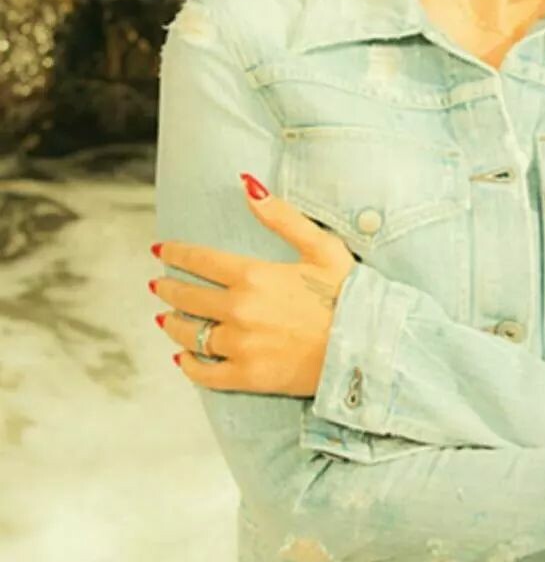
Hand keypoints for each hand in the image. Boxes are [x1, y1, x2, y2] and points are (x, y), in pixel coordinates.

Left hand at [150, 171, 357, 395]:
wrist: (368, 348)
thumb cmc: (349, 295)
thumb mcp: (321, 247)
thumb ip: (281, 216)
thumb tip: (247, 184)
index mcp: (254, 276)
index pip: (200, 260)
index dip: (176, 253)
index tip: (162, 250)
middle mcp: (239, 310)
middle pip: (188, 297)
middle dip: (169, 288)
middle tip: (160, 284)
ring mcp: (241, 346)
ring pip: (190, 335)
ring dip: (174, 324)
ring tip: (167, 319)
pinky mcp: (248, 376)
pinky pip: (205, 374)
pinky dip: (189, 365)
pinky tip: (184, 358)